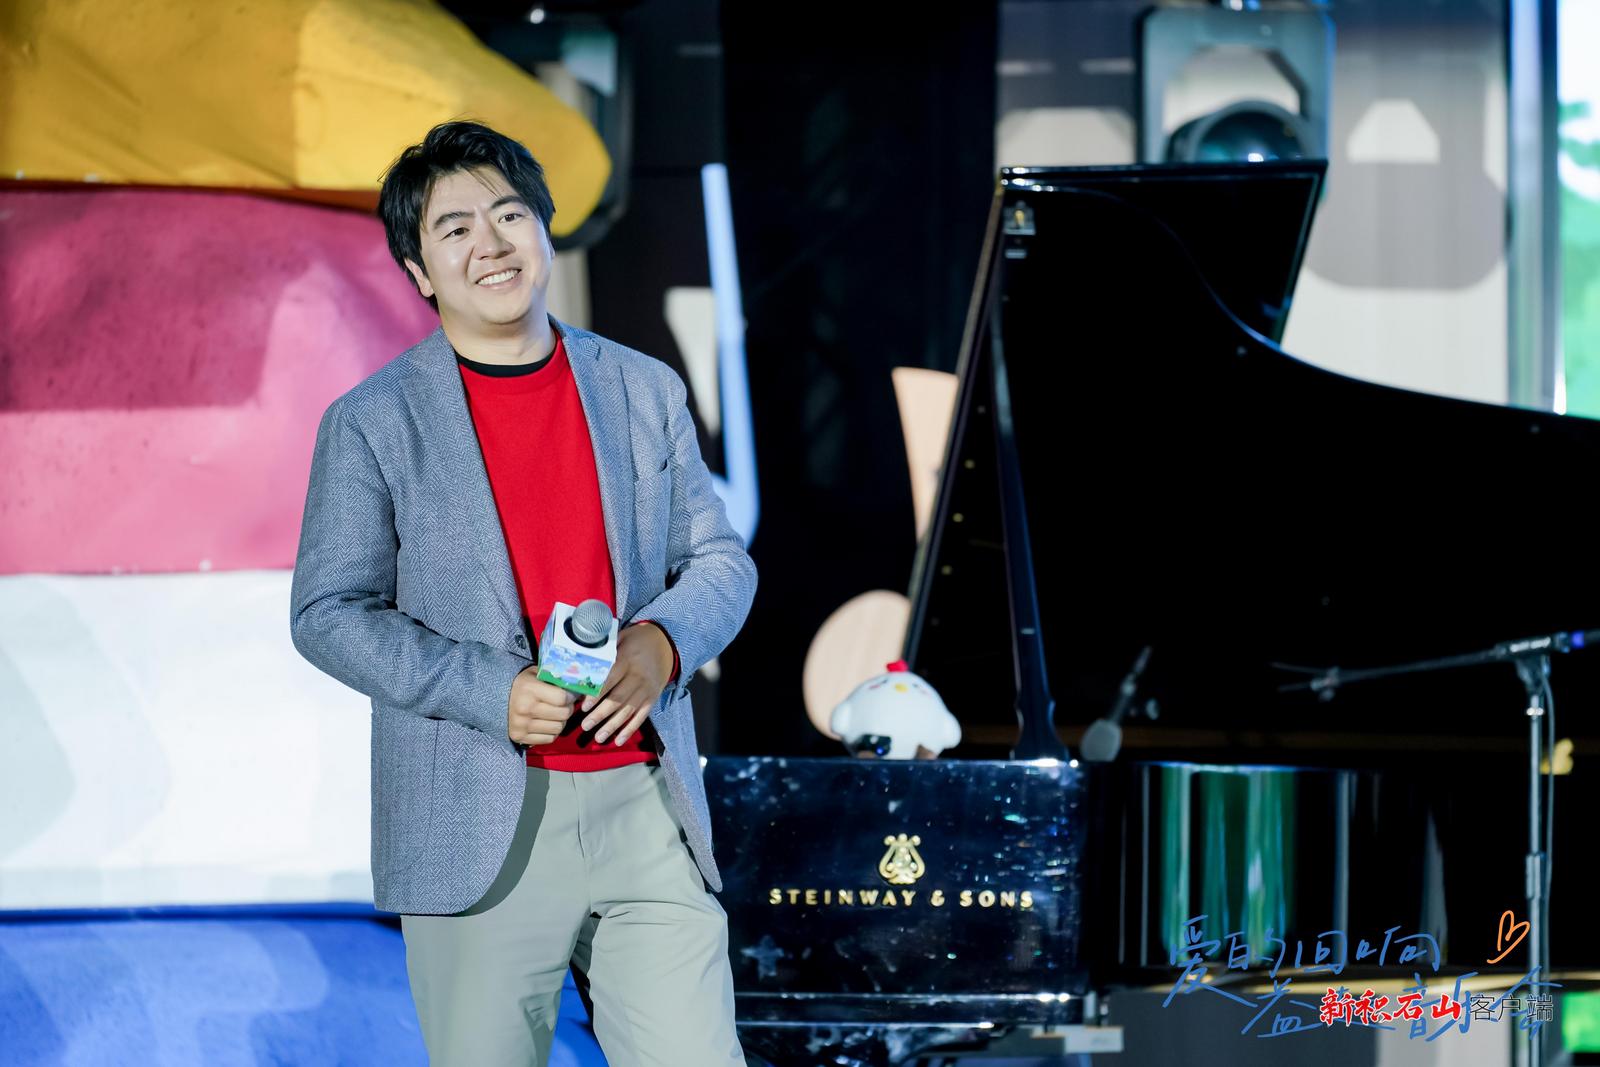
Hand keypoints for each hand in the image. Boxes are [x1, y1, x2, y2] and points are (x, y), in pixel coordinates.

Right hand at [507, 667, 579, 745]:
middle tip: (564, 704)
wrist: (495, 699)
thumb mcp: (536, 674)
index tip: (571, 695)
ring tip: (555, 714)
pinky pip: (549, 739)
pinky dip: (552, 732)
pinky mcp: (520, 737)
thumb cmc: (522, 684)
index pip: (562, 698)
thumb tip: (579, 687)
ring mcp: (522, 725)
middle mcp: (525, 708)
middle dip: (568, 708)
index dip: (572, 697)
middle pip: (563, 714)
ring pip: (559, 728)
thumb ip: (555, 678)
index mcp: (529, 689)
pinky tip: (547, 723)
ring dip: (561, 721)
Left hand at [578, 623, 674, 744]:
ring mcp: (647, 689)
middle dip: (600, 714)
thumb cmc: (637, 639)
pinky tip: (618, 740)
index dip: (597, 694)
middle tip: (585, 726)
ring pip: (629, 710)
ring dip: (613, 725)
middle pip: (618, 699)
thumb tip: (580, 660)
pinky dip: (630, 729)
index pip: (610, 679)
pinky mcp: (653, 698)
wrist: (666, 643)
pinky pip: (641, 716)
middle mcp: (639, 677)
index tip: (583, 706)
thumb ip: (604, 649)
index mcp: (628, 660)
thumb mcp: (621, 637)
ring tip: (598, 737)